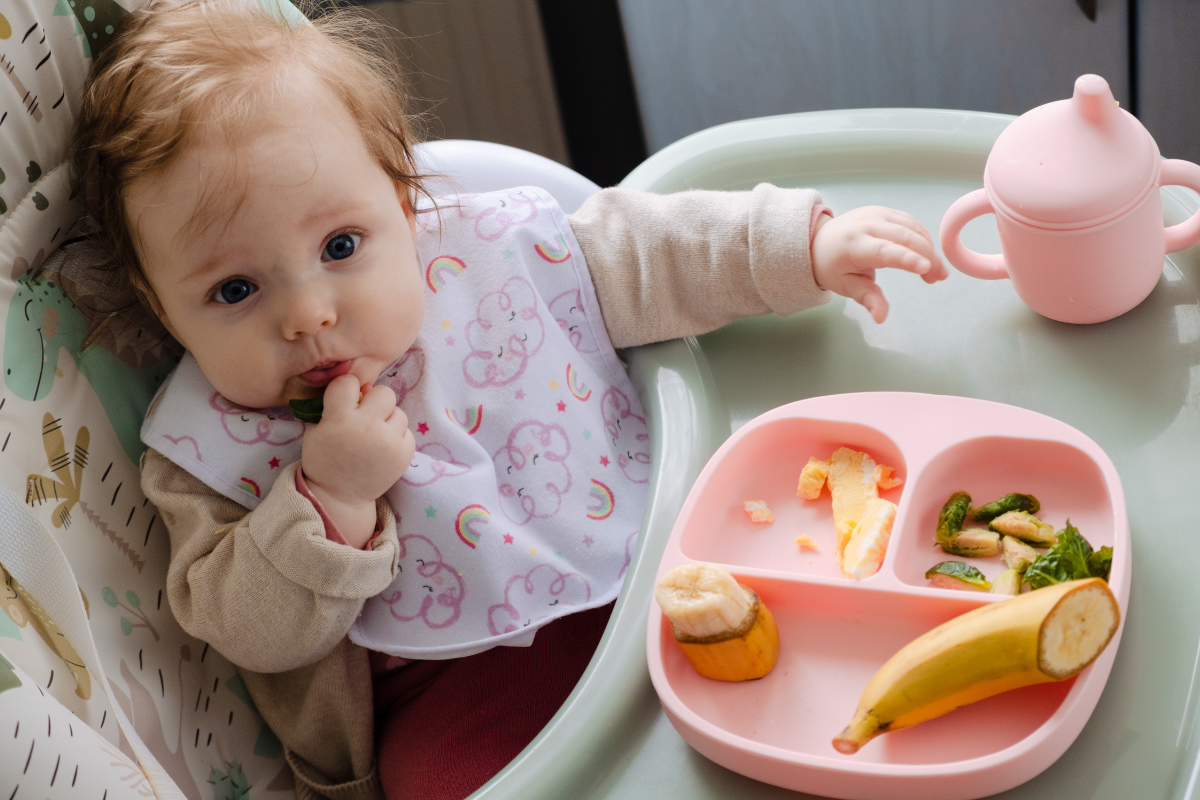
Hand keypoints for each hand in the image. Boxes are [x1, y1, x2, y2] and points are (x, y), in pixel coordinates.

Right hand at [300, 375, 413, 545]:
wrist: (341, 496)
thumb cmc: (326, 459)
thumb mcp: (318, 430)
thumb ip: (336, 407)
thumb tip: (363, 390)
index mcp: (339, 419)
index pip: (349, 382)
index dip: (346, 390)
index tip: (345, 401)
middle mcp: (367, 428)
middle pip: (384, 392)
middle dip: (375, 401)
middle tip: (367, 416)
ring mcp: (389, 442)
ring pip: (399, 412)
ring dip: (388, 420)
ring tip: (375, 435)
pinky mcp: (405, 454)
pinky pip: (407, 431)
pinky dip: (397, 437)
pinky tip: (384, 448)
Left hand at [811, 206, 947, 322]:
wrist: (819, 240)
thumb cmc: (832, 265)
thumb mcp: (845, 286)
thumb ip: (867, 299)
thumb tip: (881, 318)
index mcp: (853, 244)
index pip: (884, 250)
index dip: (907, 259)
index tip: (927, 268)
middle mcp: (866, 224)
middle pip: (904, 237)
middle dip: (927, 257)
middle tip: (938, 278)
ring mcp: (876, 214)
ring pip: (911, 228)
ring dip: (929, 248)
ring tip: (934, 272)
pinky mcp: (885, 211)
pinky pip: (910, 222)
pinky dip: (922, 238)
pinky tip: (926, 255)